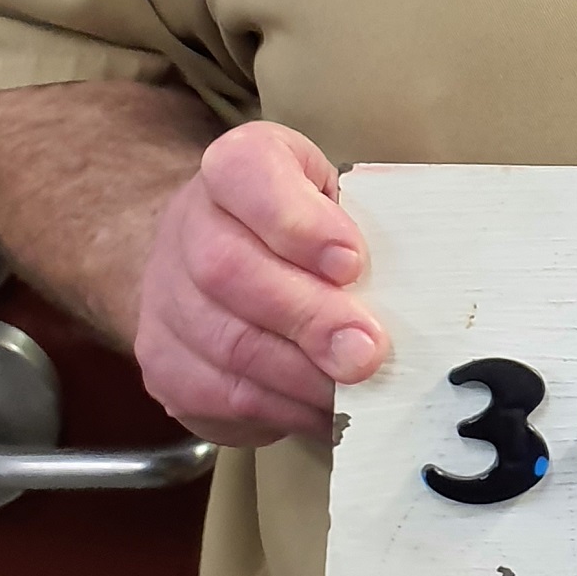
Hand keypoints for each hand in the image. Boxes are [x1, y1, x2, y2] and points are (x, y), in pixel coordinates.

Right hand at [132, 120, 389, 445]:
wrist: (213, 252)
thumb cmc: (301, 221)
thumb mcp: (335, 193)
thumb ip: (365, 221)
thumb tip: (413, 288)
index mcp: (236, 165)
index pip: (247, 172)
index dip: (297, 222)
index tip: (353, 262)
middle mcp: (187, 223)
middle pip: (230, 271)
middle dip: (309, 317)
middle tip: (367, 352)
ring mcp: (164, 297)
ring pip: (227, 345)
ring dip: (301, 377)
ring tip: (358, 391)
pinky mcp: (164, 363)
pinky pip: (220, 398)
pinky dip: (282, 410)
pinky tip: (323, 410)